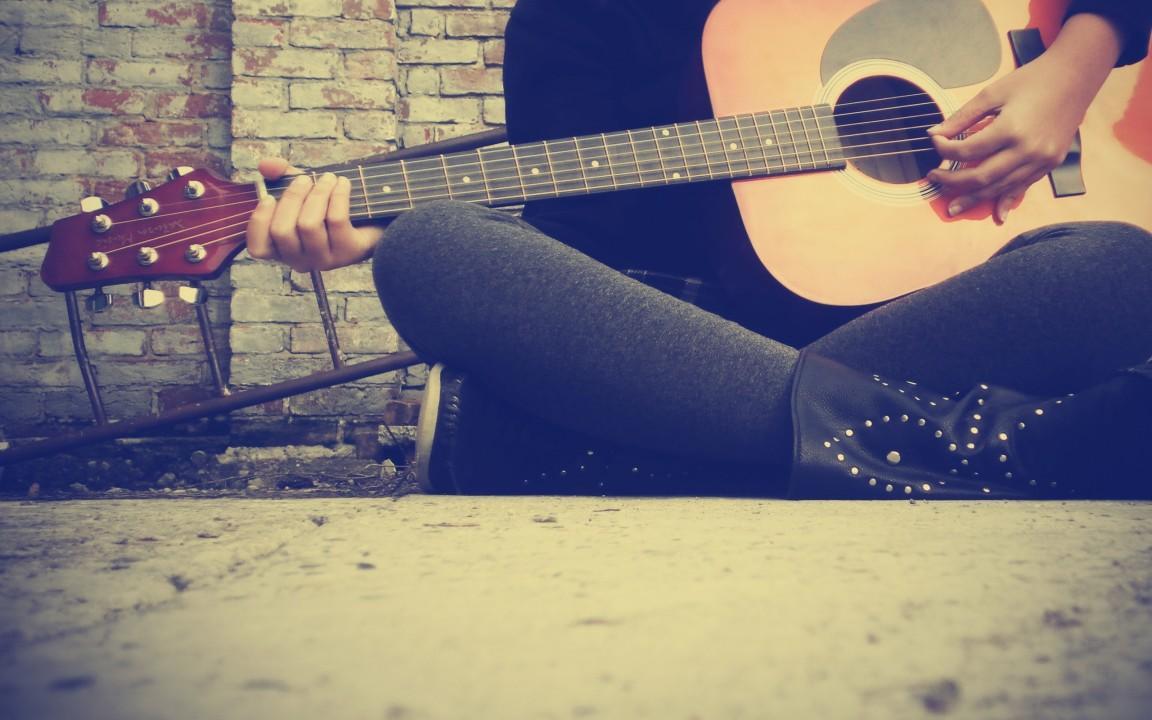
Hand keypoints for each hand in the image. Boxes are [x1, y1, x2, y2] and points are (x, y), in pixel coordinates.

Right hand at [245, 157, 384, 271]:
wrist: (374, 222)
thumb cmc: (329, 208)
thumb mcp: (303, 191)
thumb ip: (281, 176)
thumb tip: (266, 165)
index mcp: (282, 249)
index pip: (258, 248)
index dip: (259, 222)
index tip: (269, 197)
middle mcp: (301, 260)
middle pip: (282, 231)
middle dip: (292, 197)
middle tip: (305, 179)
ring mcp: (325, 260)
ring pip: (309, 225)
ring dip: (318, 193)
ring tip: (329, 178)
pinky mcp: (348, 253)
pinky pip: (336, 220)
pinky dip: (338, 195)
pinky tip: (343, 183)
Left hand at [925, 13, 1122, 223]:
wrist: (1075, 76)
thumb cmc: (1032, 80)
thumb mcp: (993, 93)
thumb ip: (962, 117)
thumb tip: (933, 134)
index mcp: (1011, 129)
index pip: (967, 150)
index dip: (944, 150)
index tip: (934, 143)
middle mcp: (1027, 150)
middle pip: (981, 177)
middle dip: (953, 182)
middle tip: (934, 179)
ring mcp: (1041, 160)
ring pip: (1000, 188)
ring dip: (974, 198)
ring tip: (953, 207)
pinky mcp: (1050, 164)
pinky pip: (1023, 188)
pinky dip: (1007, 201)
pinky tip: (997, 216)